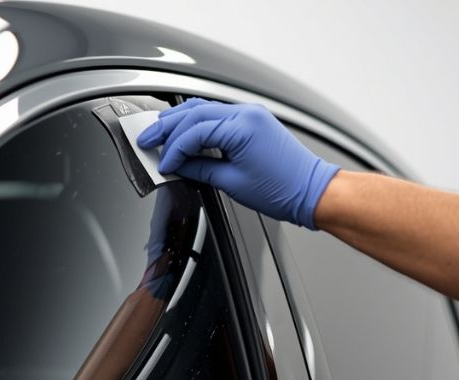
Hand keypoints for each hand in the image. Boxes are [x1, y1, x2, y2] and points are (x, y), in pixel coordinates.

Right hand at [137, 99, 339, 228]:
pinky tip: (184, 131)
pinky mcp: (253, 121)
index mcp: (242, 127)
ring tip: (159, 133)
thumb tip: (179, 166)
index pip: (194, 131)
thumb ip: (201, 169)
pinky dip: (197, 122)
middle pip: (194, 113)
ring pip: (204, 109)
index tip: (162, 164)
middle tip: (146, 140)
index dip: (173, 149)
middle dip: (167, 127)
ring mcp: (250, 114)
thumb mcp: (233, 183)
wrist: (311, 190)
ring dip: (179, 121)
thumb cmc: (282, 189)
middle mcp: (246, 114)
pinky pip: (218, 115)